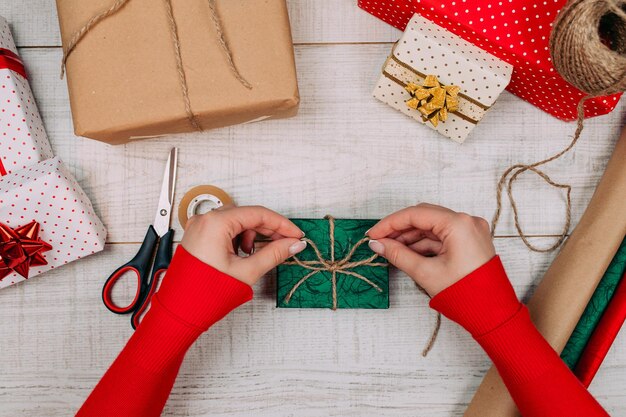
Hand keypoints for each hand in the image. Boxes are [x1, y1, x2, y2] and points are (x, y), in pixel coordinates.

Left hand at [181, 205, 306, 284]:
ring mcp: (199, 227)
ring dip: (252, 234)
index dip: (281, 224)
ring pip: (236, 221)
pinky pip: (224, 229)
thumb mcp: (247, 271)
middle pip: (247, 215)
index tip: (295, 234)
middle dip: (268, 230)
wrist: (181, 310)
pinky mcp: (198, 237)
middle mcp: (205, 220)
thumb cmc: (204, 293)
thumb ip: (274, 254)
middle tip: (286, 243)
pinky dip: (238, 238)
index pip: (257, 214)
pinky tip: (244, 253)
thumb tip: (292, 244)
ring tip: (256, 254)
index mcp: (215, 223)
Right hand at [367, 203, 494, 296]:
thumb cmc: (465, 294)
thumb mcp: (425, 272)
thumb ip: (398, 254)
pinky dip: (424, 243)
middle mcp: (467, 221)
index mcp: (458, 224)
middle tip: (380, 241)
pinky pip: (442, 236)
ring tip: (391, 250)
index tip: (373, 235)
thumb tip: (378, 244)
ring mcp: (470, 230)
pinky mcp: (470, 241)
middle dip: (400, 229)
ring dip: (411, 237)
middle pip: (424, 216)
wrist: (492, 314)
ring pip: (432, 226)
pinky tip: (408, 253)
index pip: (416, 214)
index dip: (390, 223)